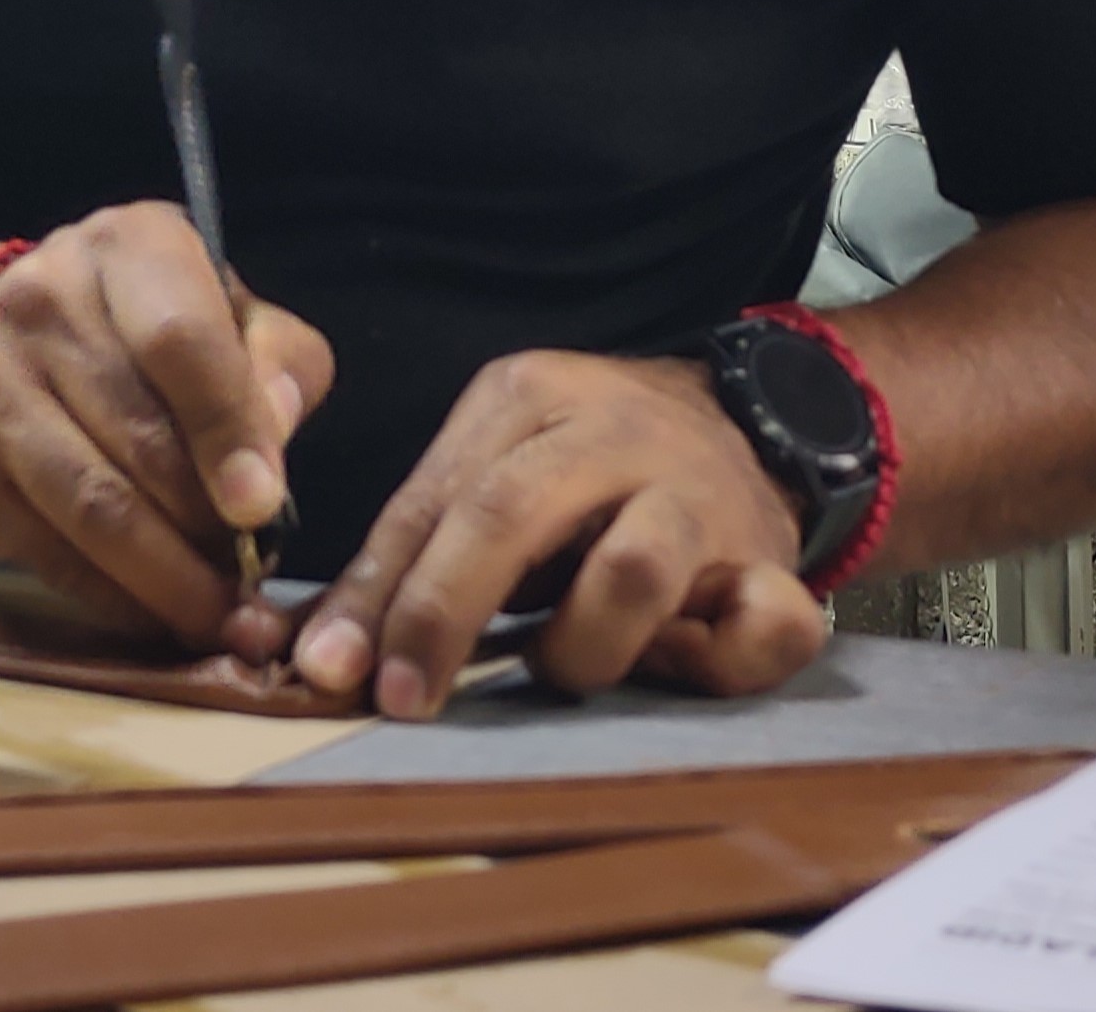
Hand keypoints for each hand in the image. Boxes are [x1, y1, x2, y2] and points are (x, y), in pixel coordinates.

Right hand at [0, 201, 333, 660]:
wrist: (0, 328)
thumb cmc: (144, 323)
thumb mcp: (228, 308)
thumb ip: (274, 361)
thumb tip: (273, 440)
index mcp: (126, 246)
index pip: (179, 339)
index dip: (226, 428)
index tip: (263, 507)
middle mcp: (42, 300)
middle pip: (136, 436)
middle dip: (206, 527)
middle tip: (254, 579)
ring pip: (89, 505)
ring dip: (164, 578)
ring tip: (216, 611)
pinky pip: (45, 551)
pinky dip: (112, 597)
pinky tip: (153, 610)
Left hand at [292, 351, 827, 717]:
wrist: (744, 418)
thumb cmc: (588, 461)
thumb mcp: (496, 461)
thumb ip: (419, 544)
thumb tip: (323, 652)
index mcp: (528, 397)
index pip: (435, 498)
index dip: (379, 591)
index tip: (332, 670)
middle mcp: (612, 435)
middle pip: (511, 511)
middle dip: (444, 610)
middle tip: (405, 698)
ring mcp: (699, 496)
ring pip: (633, 574)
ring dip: (578, 648)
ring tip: (560, 665)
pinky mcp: (772, 560)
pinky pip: (764, 625)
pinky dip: (717, 664)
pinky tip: (680, 664)